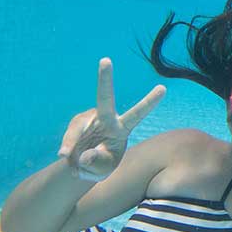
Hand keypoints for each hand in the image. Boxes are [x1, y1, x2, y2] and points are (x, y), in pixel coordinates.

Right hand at [58, 58, 165, 180]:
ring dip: (74, 150)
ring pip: (76, 132)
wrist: (82, 165)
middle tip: (106, 60)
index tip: (164, 88)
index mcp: (122, 128)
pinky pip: (68, 139)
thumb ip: (97, 164)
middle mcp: (106, 118)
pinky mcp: (75, 123)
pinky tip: (68, 158)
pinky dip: (67, 151)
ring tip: (77, 168)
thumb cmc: (101, 165)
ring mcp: (88, 118)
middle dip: (104, 78)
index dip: (150, 102)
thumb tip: (84, 155)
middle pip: (104, 98)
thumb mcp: (102, 171)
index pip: (137, 114)